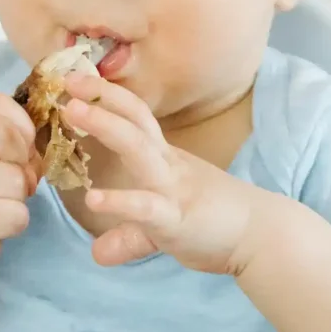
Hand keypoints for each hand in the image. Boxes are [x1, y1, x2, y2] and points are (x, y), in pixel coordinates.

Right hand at [0, 94, 39, 276]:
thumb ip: (1, 133)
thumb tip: (37, 145)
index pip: (0, 104)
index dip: (20, 128)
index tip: (13, 152)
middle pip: (9, 138)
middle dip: (22, 163)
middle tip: (8, 183)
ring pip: (17, 179)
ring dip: (18, 197)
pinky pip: (17, 214)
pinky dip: (14, 222)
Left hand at [63, 75, 263, 272]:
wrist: (263, 236)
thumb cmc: (216, 221)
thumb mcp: (164, 222)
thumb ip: (130, 232)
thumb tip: (99, 252)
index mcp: (165, 159)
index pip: (135, 116)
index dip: (107, 95)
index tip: (76, 79)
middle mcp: (167, 165)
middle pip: (134, 119)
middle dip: (101, 97)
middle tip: (67, 81)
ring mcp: (172, 189)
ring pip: (137, 148)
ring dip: (104, 125)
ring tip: (72, 112)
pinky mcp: (176, 220)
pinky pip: (146, 207)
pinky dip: (120, 201)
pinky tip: (94, 199)